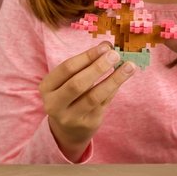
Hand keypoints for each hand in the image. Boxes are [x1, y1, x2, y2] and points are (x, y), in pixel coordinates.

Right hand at [38, 42, 135, 160]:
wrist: (67, 130)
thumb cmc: (69, 94)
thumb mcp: (68, 79)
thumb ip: (85, 63)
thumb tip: (107, 46)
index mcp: (47, 87)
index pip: (67, 68)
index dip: (87, 56)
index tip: (105, 47)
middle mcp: (55, 104)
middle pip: (77, 84)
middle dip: (98, 67)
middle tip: (115, 55)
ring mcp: (71, 117)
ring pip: (93, 97)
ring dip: (113, 79)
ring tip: (129, 66)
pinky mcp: (87, 125)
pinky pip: (104, 103)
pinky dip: (114, 88)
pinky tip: (123, 78)